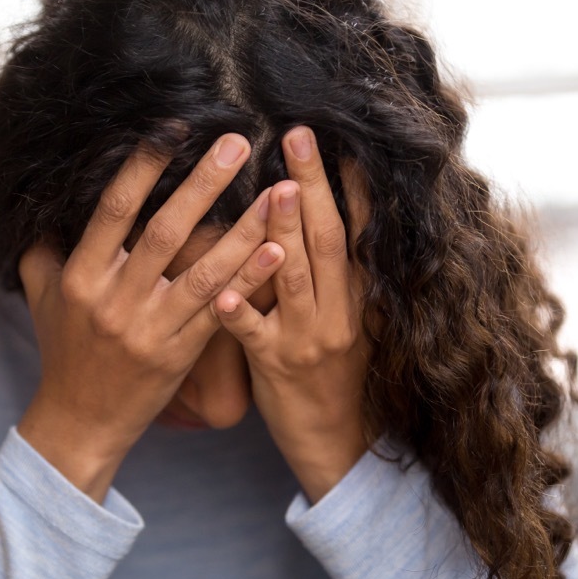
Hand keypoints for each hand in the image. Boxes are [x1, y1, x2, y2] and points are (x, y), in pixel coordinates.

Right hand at [18, 135, 280, 500]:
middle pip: (165, 231)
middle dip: (204, 183)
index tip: (173, 129)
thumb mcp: (41, 298)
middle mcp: (114, 300)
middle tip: (238, 142)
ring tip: (278, 192)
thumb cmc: (64, 352)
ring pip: (204, 270)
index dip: (143, 167)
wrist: (80, 420)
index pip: (114, 210)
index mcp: (81, 277)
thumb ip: (43, 250)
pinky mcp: (179, 354)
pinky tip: (279, 252)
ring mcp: (149, 329)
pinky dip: (249, 279)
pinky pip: (221, 311)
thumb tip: (46, 205)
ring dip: (245, 228)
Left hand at [214, 127, 370, 502]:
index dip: (352, 187)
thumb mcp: (347, 319)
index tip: (342, 143)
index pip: (357, 232)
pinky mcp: (276, 366)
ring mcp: (307, 339)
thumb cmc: (334, 372)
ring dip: (283, 233)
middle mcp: (338, 312)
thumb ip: (335, 274)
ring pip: (295, 278)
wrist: (337, 441)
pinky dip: (239, 312)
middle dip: (313, 186)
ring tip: (272, 193)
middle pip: (327, 240)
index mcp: (357, 296)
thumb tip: (321, 214)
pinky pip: (254, 335)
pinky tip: (220, 292)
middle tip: (297, 137)